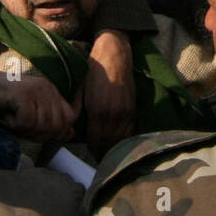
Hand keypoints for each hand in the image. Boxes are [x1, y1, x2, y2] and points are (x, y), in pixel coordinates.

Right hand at [0, 63, 76, 142]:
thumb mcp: (28, 115)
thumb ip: (48, 122)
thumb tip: (70, 134)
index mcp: (51, 91)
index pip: (70, 116)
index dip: (61, 131)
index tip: (41, 133)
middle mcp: (47, 88)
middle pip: (57, 126)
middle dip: (39, 136)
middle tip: (20, 129)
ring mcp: (36, 90)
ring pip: (42, 126)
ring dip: (24, 131)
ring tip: (10, 120)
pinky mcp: (23, 94)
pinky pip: (26, 123)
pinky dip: (13, 126)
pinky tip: (4, 116)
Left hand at [83, 29, 136, 154]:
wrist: (114, 56)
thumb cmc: (94, 71)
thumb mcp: (83, 92)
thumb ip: (85, 113)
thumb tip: (82, 130)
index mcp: (98, 111)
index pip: (95, 139)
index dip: (92, 149)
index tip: (90, 154)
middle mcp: (113, 115)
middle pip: (109, 143)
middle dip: (103, 152)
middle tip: (99, 159)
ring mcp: (125, 112)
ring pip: (120, 139)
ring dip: (114, 148)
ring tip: (108, 155)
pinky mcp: (133, 109)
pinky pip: (129, 131)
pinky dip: (123, 139)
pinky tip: (119, 143)